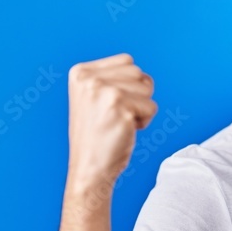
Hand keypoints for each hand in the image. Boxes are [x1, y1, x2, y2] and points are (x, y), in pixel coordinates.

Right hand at [66, 53, 156, 188]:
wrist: (89, 169)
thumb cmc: (97, 135)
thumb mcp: (94, 97)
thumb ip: (113, 79)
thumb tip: (144, 76)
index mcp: (80, 72)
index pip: (127, 61)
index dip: (128, 85)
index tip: (108, 106)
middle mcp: (90, 79)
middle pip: (139, 73)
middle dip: (136, 96)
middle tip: (115, 117)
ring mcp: (105, 92)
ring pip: (147, 88)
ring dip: (140, 109)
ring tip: (119, 123)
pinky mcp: (121, 107)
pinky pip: (151, 107)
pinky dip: (144, 122)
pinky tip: (124, 131)